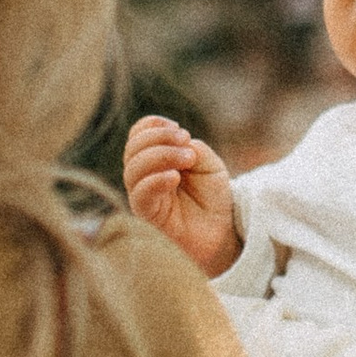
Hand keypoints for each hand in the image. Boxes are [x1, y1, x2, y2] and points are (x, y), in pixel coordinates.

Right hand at [123, 114, 241, 273]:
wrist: (222, 231)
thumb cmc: (212, 198)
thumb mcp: (209, 164)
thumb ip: (192, 149)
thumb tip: (177, 143)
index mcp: (154, 160)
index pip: (137, 135)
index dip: (153, 125)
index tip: (179, 129)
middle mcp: (143, 176)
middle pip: (132, 148)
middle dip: (159, 137)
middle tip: (186, 141)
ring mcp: (143, 196)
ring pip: (133, 169)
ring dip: (161, 155)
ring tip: (188, 159)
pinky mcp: (148, 216)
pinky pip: (140, 195)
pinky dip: (156, 180)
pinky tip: (175, 177)